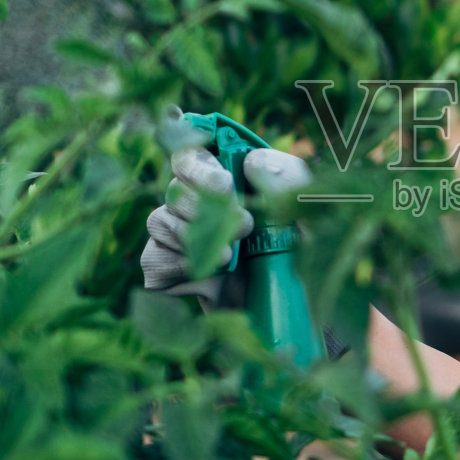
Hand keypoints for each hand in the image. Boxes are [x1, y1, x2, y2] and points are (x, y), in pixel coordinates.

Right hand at [141, 127, 311, 308]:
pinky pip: (153, 257)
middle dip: (207, 208)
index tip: (224, 181)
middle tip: (245, 227)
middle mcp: (193, 202)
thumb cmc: (295, 251)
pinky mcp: (163, 269)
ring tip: (231, 256)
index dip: (198, 164)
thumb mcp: (306, 209)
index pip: (190, 154)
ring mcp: (173, 235)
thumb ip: (289, 176)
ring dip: (196, 238)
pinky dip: (179, 264)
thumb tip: (252, 161)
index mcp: (222, 178)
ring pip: (159, 220)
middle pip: (174, 187)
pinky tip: (209, 272)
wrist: (282, 306)